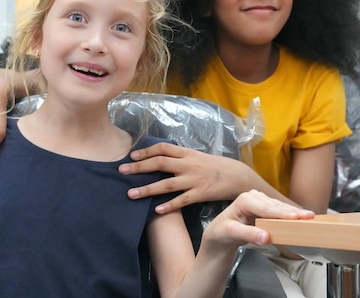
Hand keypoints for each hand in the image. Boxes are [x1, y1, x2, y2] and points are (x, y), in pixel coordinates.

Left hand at [119, 142, 258, 213]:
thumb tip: (159, 155)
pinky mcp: (200, 194)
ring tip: (131, 194)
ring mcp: (194, 180)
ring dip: (147, 189)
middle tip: (122, 171)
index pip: (163, 148)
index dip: (146, 151)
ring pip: (166, 184)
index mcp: (187, 153)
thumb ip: (180, 156)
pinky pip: (181, 201)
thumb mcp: (197, 156)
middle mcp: (188, 164)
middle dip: (139, 167)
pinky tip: (156, 210)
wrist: (237, 176)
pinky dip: (168, 205)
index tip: (131, 156)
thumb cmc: (215, 166)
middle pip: (160, 163)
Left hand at [203, 190, 314, 247]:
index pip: (267, 208)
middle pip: (276, 206)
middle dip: (293, 212)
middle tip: (310, 217)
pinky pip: (280, 210)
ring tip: (310, 217)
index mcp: (245, 200)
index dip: (282, 213)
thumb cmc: (223, 232)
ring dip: (295, 212)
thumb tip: (265, 237)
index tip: (296, 217)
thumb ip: (248, 235)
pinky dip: (291, 214)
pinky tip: (301, 217)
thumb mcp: (231, 234)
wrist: (220, 233)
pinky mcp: (265, 206)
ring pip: (280, 207)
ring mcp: (260, 200)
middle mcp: (253, 196)